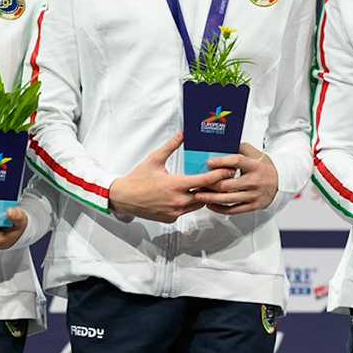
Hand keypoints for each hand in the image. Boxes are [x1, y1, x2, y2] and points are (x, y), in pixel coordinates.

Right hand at [109, 132, 229, 222]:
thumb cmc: (138, 179)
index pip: (205, 181)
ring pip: (198, 205)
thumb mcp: (154, 159)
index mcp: (175, 185)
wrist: (123, 198)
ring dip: (203, 196)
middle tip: (222, 178)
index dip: (219, 175)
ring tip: (207, 185)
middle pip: (206, 195)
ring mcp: (175, 212)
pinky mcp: (171, 218)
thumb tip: (182, 134)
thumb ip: (170, 146)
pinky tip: (190, 195)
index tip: (228, 170)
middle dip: (214, 187)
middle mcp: (178, 201)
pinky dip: (190, 203)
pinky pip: (187, 211)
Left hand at [193, 142, 278, 213]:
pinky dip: (219, 208)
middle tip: (197, 182)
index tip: (208, 162)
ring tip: (199, 195)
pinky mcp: (253, 206)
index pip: (237, 162)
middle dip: (210, 184)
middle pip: (228, 184)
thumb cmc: (264, 167)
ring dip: (210, 197)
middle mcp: (254, 181)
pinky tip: (210, 204)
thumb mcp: (255, 154)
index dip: (222, 162)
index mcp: (255, 166)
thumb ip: (239, 149)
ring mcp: (253, 195)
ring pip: (228, 199)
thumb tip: (220, 145)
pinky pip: (233, 209)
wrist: (281, 182)